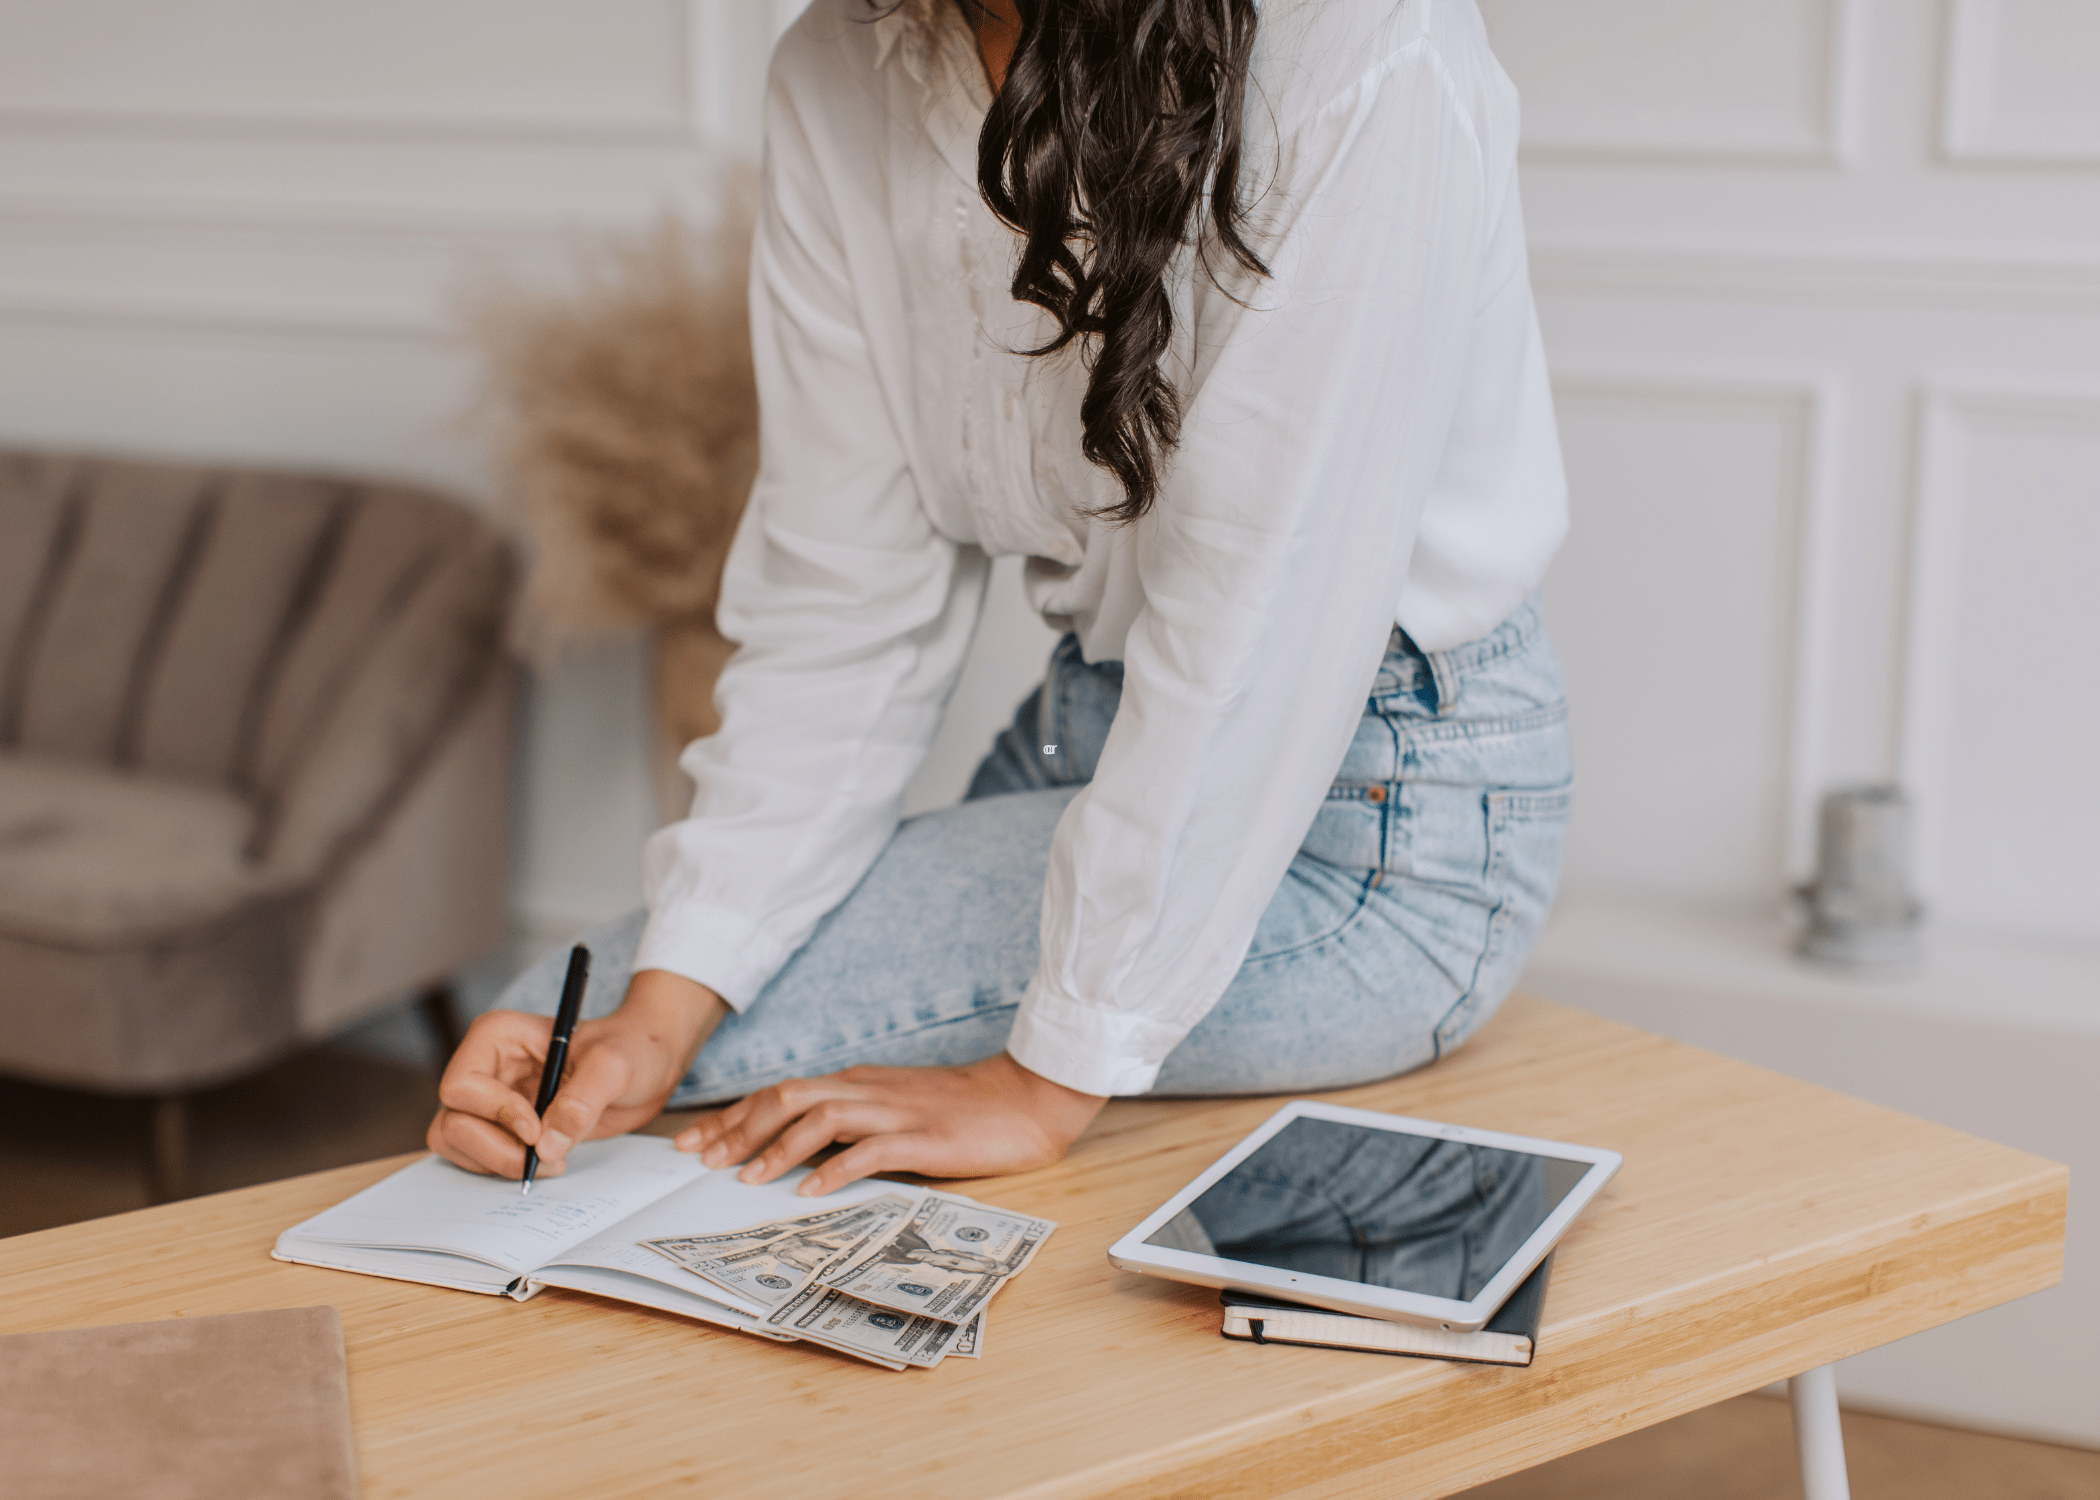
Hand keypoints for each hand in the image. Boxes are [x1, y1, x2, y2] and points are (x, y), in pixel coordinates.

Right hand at [426, 969, 726, 1178]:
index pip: (462, 1085)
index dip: (494, 1113)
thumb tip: (546, 1145)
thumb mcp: (616, 1065)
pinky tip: (545, 1162)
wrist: (649, 1064)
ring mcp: (490, 1101)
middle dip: (495, 1149)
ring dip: (497, 1164)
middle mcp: (486, 1068)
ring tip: (550, 1161)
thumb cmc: (633, 1047)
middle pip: (453, 1122)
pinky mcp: (502, 1128)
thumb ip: (583, 1100)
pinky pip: (476, 1158)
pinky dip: (502, 1169)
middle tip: (544, 1159)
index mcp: (499, 1037)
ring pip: (455, 1143)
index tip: (535, 1129)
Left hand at [675, 1052, 1106, 1195]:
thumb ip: (856, 1123)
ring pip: (818, 1119)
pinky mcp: (921, 1136)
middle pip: (786, 1099)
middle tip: (701, 1160)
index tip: (695, 1141)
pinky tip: (811, 1192)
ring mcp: (894, 1112)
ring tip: (745, 1178)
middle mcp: (867, 1090)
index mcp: (858, 1084)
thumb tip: (804, 1155)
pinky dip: (834, 1169)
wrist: (1025, 1097)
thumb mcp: (898, 1108)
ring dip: (776, 1149)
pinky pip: (869, 1150)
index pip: (782, 1093)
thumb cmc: (964, 1110)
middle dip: (737, 1129)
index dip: (734, 1116)